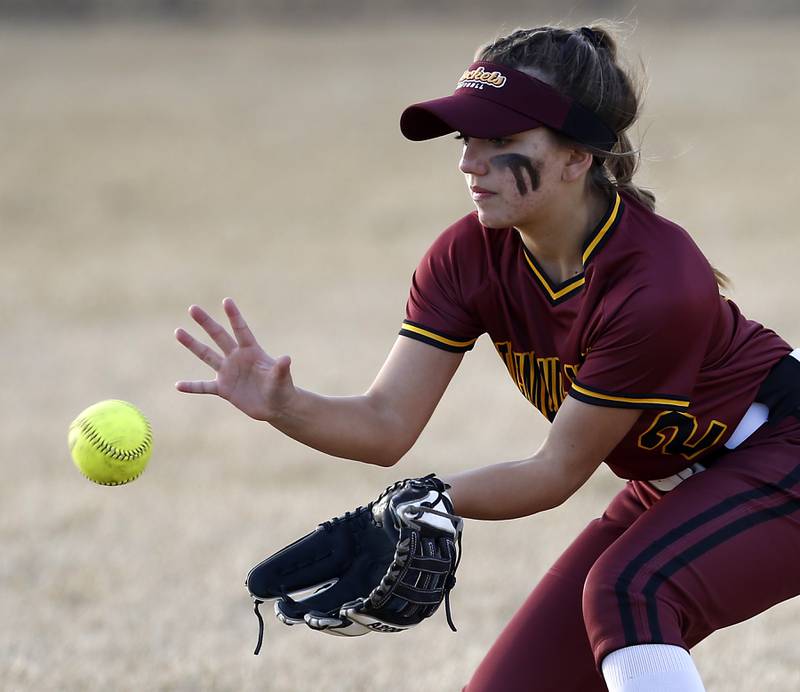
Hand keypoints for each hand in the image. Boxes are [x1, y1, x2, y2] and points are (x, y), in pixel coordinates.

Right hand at [175, 298, 294, 421]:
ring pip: (207, 355)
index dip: (234, 316)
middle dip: (206, 323)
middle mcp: (237, 358)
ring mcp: (228, 372)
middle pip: (219, 336)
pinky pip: (204, 387)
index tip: (226, 300)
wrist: (276, 406)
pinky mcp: (224, 389)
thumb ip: (280, 368)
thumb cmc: (282, 389)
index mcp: (252, 351)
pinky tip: (178, 385)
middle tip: (192, 308)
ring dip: (192, 344)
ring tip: (178, 331)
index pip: (241, 330)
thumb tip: (286, 358)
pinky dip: (192, 387)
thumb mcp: (282, 378)